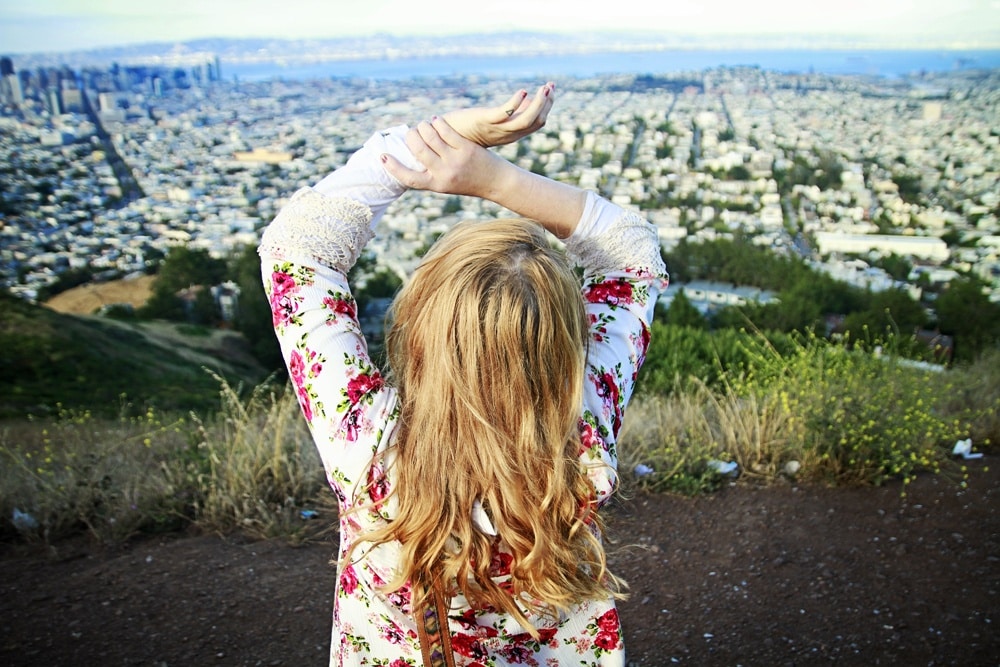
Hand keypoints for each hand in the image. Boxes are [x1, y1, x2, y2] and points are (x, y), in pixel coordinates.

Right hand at [381, 117, 507, 199]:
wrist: (496, 183)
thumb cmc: (468, 182)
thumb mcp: (446, 183)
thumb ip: (430, 172)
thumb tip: (411, 152)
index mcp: (436, 184)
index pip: (408, 178)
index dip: (392, 167)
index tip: (382, 156)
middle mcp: (444, 173)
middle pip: (417, 149)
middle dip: (411, 136)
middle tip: (413, 132)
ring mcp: (455, 160)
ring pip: (430, 135)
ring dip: (423, 126)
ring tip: (425, 124)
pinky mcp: (466, 148)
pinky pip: (445, 130)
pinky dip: (438, 122)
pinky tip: (437, 120)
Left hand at [443, 82, 554, 146]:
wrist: (445, 141)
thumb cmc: (468, 130)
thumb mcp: (494, 123)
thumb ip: (510, 114)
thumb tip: (527, 100)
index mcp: (511, 135)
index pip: (537, 122)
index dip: (547, 106)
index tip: (551, 90)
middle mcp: (508, 134)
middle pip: (536, 121)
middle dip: (546, 103)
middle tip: (550, 86)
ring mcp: (497, 129)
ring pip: (527, 119)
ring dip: (539, 103)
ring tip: (545, 87)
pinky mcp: (485, 121)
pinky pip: (505, 113)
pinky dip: (516, 102)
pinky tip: (523, 91)